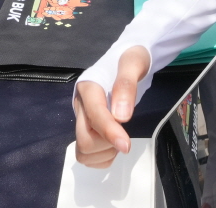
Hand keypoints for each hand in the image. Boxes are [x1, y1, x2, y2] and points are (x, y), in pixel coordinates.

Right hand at [73, 46, 149, 168]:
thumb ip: (126, 86)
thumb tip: (121, 117)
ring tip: (119, 136)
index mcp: (88, 87)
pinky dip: (103, 157)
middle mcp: (81, 105)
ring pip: (84, 151)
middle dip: (107, 143)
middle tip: (125, 134)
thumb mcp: (134, 62)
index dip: (109, 132)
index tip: (126, 146)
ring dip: (105, 152)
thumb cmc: (132, 58)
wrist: (128, 60)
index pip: (95, 115)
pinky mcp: (86, 130)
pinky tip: (114, 143)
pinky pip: (88, 156)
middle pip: (84, 140)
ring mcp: (82, 119)